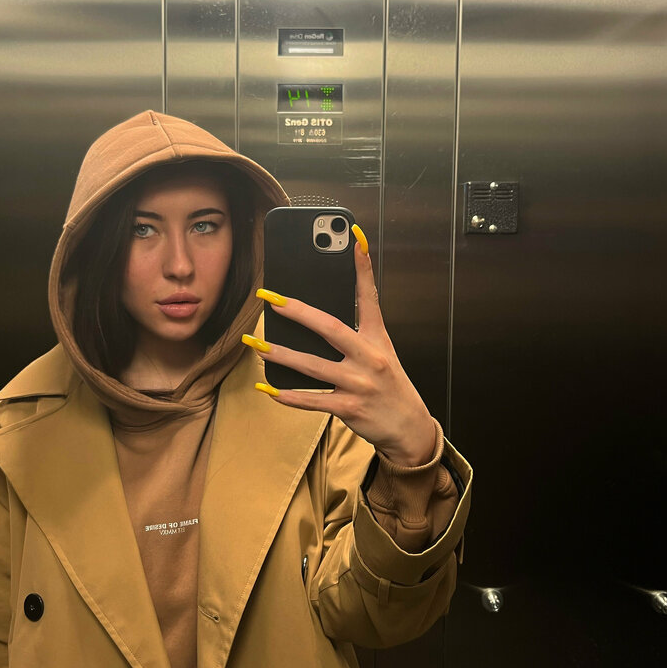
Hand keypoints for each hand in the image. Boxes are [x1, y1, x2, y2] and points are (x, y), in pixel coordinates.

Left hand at [245, 226, 437, 466]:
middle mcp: (369, 357)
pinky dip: (289, 396)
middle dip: (298, 312)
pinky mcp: (350, 408)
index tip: (354, 239)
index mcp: (377, 339)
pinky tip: (268, 390)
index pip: (369, 296)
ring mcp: (359, 383)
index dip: (363, 268)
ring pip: (313, 366)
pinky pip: (313, 400)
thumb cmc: (390, 386)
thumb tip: (320, 317)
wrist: (410, 428)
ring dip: (282, 355)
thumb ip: (357, 335)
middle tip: (270, 298)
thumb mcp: (382, 354)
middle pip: (331, 328)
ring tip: (257, 344)